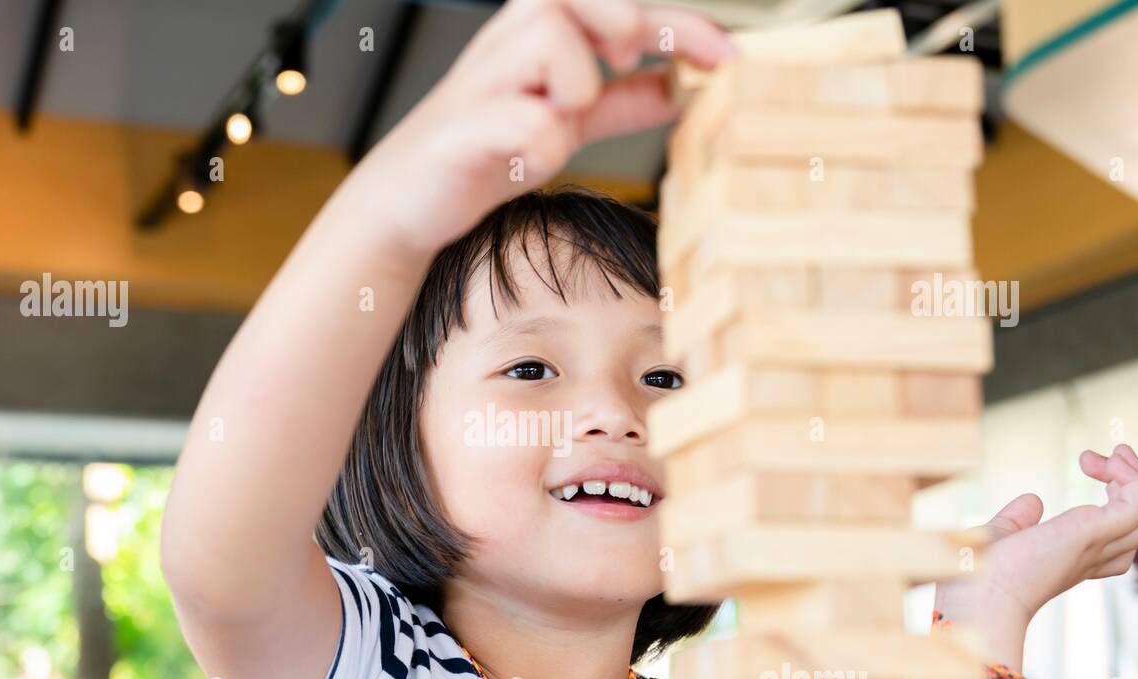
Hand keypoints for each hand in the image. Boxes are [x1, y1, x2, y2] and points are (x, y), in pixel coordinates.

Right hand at [351, 0, 736, 257]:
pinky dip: (542, 138)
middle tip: (628, 61)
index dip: (680, 24)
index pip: (620, 8)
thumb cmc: (483, 151)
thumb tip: (677, 88)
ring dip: (578, 79)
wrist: (410, 200)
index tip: (727, 56)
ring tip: (564, 118)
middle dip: (626, 20)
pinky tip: (534, 157)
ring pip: (549, 38)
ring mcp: (485, 83)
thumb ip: (618, 104)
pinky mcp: (464, 128)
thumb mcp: (566, 123)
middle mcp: (512, 45)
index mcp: (540, 35)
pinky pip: (522, 118)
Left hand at [933, 444, 1137, 663]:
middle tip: (1114, 452)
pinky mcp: (1090, 535)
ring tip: (1115, 452)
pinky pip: (1135, 506)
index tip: (1096, 468)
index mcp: (1071, 560)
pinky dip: (1130, 479)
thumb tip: (1033, 501)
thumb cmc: (975, 580)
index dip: (1119, 502)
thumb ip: (1017, 520)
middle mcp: (1089, 557)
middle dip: (1137, 484)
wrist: (972, 600)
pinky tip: (1102, 463)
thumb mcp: (998, 537)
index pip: (1118, 539)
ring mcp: (1093, 547)